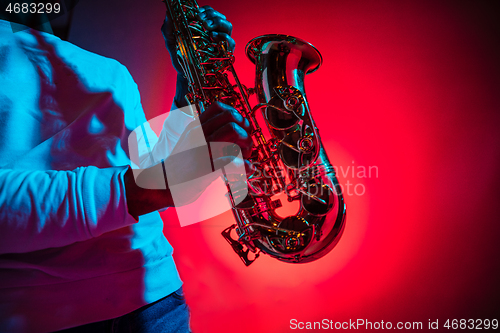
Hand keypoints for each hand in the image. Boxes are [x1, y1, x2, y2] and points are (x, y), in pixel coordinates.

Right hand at [126, 102, 252, 216]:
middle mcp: (199, 134)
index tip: (240, 128)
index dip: (237, 116)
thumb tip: (227, 137)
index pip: (219, 107)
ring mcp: (203, 149)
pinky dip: (244, 165)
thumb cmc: (176, 168)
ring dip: (246, 144)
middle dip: (246, 131)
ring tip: (245, 157)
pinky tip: (244, 170)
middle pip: (231, 118)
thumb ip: (204, 137)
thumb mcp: (188, 144)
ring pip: (234, 131)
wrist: (158, 185)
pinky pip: (233, 159)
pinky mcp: (207, 168)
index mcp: (195, 127)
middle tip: (245, 146)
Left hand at [161, 5, 235, 75]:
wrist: (186, 75)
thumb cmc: (181, 58)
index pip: (210, 12)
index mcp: (204, 27)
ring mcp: (221, 43)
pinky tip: (213, 37)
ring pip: (228, 25)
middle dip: (212, 14)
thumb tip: (167, 14)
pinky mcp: (226, 53)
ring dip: (218, 22)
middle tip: (201, 19)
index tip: (198, 12)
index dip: (206, 10)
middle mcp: (215, 33)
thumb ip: (168, 28)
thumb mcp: (172, 42)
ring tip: (207, 27)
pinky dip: (224, 37)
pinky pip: (231, 42)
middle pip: (220, 16)